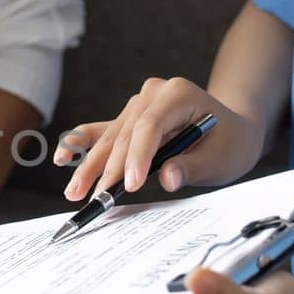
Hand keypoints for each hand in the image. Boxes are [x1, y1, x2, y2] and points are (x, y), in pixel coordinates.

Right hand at [55, 77, 265, 199]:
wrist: (232, 131)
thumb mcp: (222, 158)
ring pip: (109, 139)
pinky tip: (62, 157)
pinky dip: (81, 146)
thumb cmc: (229, 143)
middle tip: (95, 199)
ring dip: (90, 167)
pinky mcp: (127, 119)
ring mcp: (137, 105)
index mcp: (178, 94)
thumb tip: (167, 177)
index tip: (131, 185)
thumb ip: (194, 167)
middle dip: (107, 169)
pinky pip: (101, 133)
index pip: (149, 125)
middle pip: (124, 134)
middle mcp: (153, 93)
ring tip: (74, 193)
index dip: (138, 156)